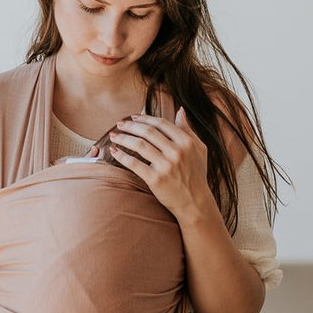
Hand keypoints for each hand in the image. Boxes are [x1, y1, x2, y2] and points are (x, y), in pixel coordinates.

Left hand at [107, 106, 211, 222]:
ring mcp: (166, 166)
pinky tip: (113, 151)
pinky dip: (122, 156)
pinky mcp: (155, 179)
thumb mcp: (199, 149)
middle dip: (130, 125)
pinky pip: (134, 164)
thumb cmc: (196, 174)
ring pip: (139, 145)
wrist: (194, 202)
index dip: (145, 118)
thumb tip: (180, 110)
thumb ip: (188, 130)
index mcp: (186, 142)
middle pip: (148, 132)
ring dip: (123, 138)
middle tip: (119, 124)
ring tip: (113, 136)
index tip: (133, 117)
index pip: (161, 124)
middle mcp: (176, 152)